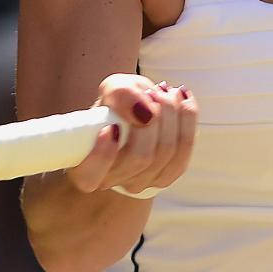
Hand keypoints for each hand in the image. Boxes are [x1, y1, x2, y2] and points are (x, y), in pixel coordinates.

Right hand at [64, 73, 197, 195]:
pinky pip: (183, 152)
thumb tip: (146, 113)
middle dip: (152, 118)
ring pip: (165, 153)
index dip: (102, 155)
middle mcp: (111, 181)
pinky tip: (182, 98)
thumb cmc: (117, 105)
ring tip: (164, 92)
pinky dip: (187, 120)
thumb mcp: (112, 89)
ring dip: (170, 115)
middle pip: (139, 157)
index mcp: (85, 168)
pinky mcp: (166, 176)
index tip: (111, 127)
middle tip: (151, 92)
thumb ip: (121, 94)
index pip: (89, 176)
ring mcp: (140, 182)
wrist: (134, 114)